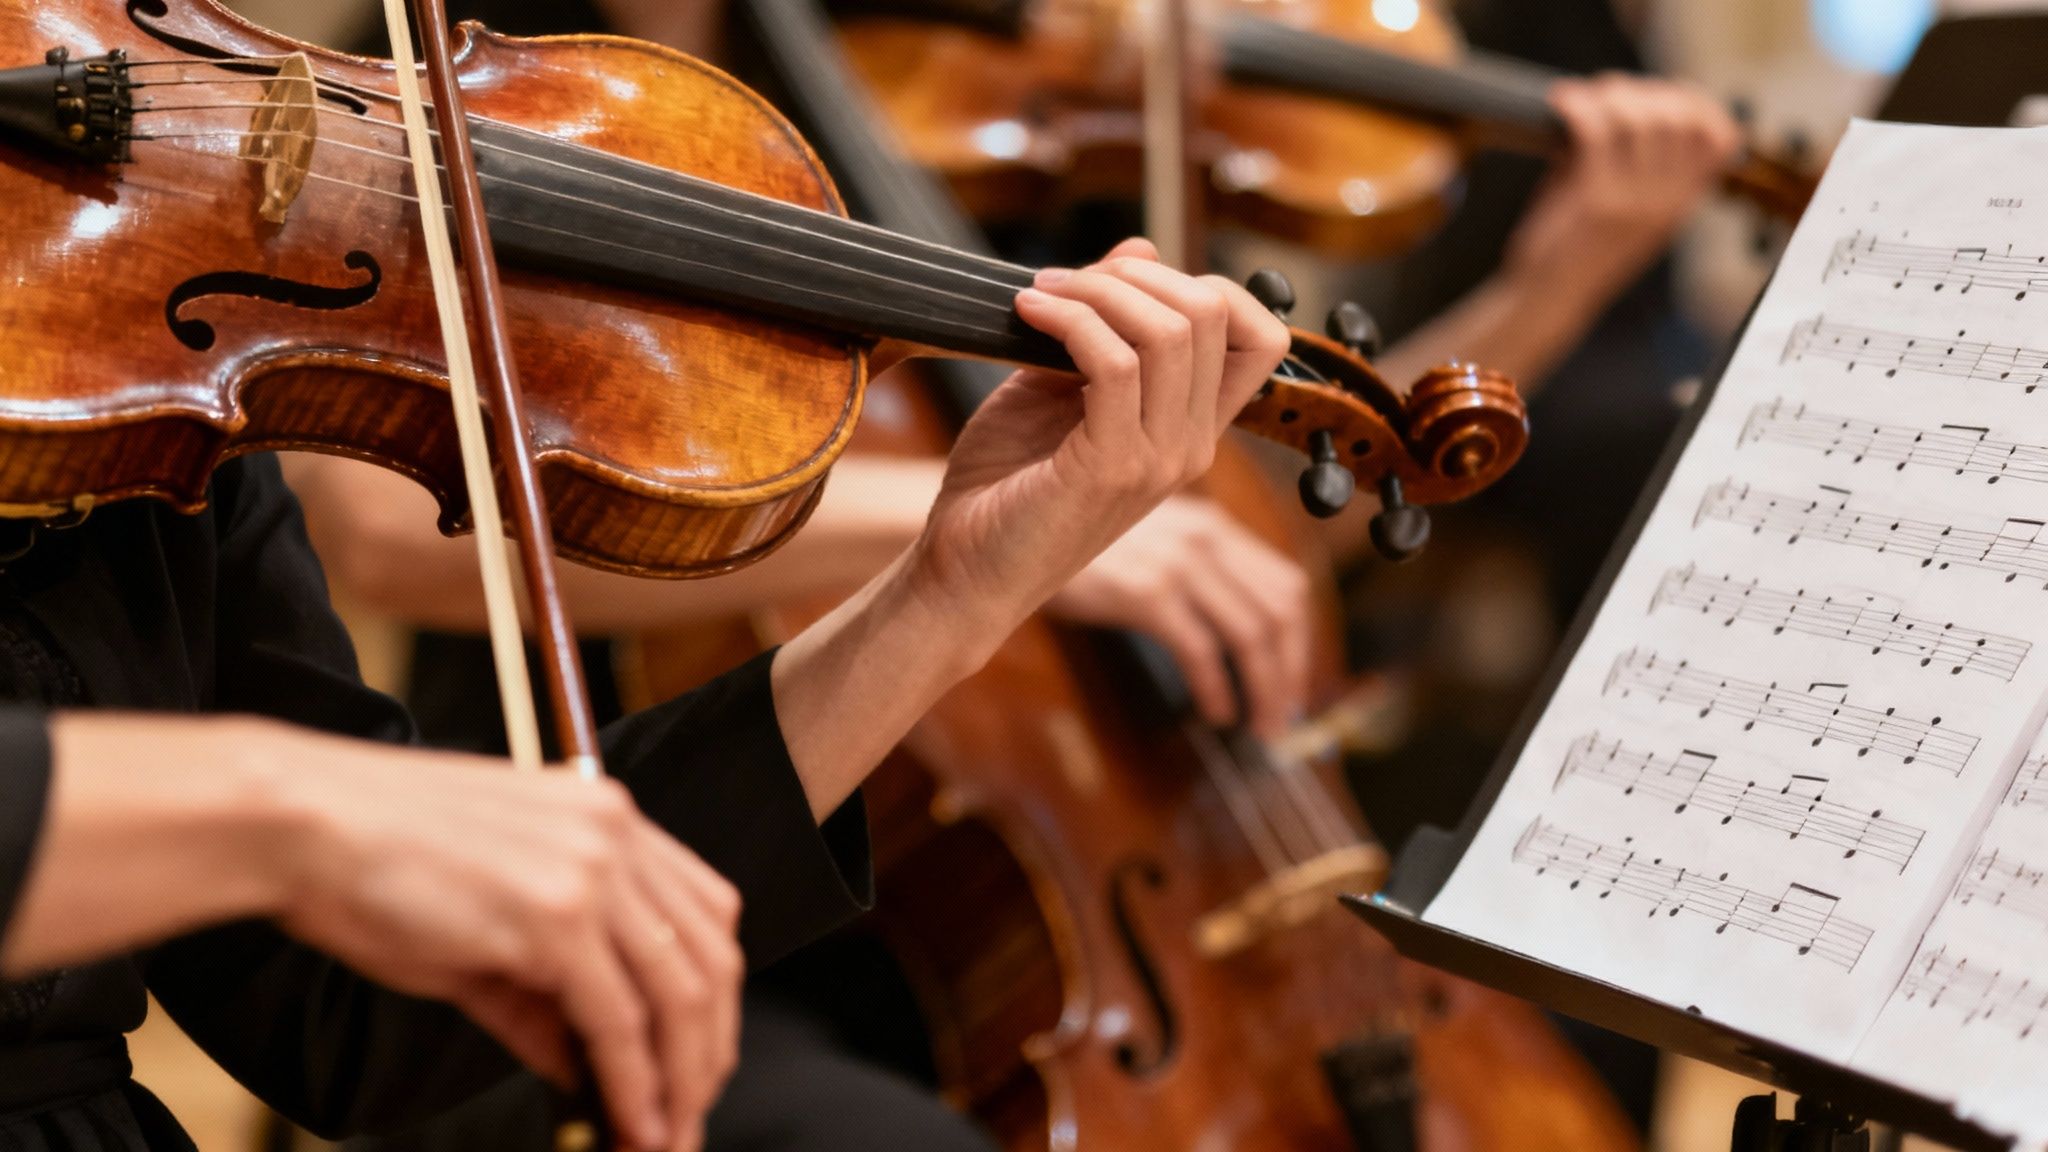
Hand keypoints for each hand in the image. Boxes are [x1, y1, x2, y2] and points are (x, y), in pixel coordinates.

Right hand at [275, 729, 743, 1151]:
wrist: (299, 823)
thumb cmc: (374, 866)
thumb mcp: (484, 928)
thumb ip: (546, 995)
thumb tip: (588, 1067)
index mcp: (608, 816)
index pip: (705, 912)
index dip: (711, 997)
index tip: (696, 1060)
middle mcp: (616, 833)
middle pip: (711, 957)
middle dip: (708, 1051)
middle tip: (689, 1117)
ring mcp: (591, 871)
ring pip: (679, 994)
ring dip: (681, 1080)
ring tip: (664, 1136)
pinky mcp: (556, 917)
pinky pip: (620, 1020)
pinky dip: (634, 1083)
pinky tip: (630, 1122)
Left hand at [906, 238, 1290, 649]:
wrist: (962, 570)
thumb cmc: (1004, 485)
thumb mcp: (1056, 385)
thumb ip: (1101, 325)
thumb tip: (1139, 248)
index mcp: (1190, 427)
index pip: (1263, 336)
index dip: (1206, 285)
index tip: (1122, 283)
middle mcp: (1191, 446)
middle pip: (1215, 313)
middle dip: (1135, 274)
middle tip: (1065, 282)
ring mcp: (1158, 460)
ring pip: (1171, 331)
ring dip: (1097, 291)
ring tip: (1040, 295)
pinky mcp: (1111, 468)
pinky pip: (1115, 363)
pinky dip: (1069, 321)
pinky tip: (1027, 313)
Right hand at [1044, 495, 1310, 736]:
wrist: (1018, 529)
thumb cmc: (1079, 545)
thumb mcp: (1149, 541)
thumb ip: (1192, 568)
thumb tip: (1232, 624)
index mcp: (1213, 526)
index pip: (1286, 585)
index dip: (1301, 642)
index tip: (1294, 681)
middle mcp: (1205, 538)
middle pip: (1280, 613)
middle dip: (1292, 674)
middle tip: (1284, 718)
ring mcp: (1177, 563)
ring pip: (1251, 635)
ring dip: (1266, 690)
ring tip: (1260, 728)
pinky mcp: (1146, 592)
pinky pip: (1201, 650)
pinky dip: (1217, 689)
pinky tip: (1216, 712)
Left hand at [1503, 73, 1742, 304]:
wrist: (1548, 300)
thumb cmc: (1575, 247)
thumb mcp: (1626, 207)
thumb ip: (1636, 163)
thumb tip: (1627, 100)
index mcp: (1680, 203)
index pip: (1720, 136)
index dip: (1692, 102)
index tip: (1654, 93)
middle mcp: (1665, 202)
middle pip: (1679, 117)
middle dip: (1643, 91)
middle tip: (1605, 97)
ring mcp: (1632, 202)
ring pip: (1640, 118)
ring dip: (1607, 96)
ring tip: (1579, 100)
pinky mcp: (1594, 201)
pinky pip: (1596, 132)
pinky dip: (1578, 106)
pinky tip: (1560, 104)